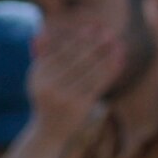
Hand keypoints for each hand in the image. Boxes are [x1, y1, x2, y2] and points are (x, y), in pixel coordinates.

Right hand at [24, 0, 136, 131]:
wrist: (49, 131)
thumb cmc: (47, 98)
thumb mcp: (40, 78)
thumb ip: (42, 56)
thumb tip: (41, 33)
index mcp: (37, 76)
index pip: (60, 51)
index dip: (77, 38)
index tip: (92, 26)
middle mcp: (49, 86)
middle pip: (76, 59)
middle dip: (94, 44)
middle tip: (109, 31)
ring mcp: (64, 97)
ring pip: (90, 70)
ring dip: (106, 55)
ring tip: (118, 43)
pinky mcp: (80, 106)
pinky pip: (99, 84)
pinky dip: (110, 70)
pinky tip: (120, 59)